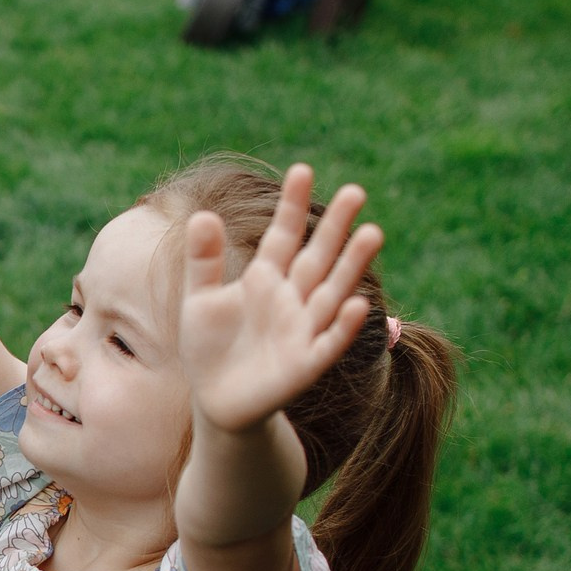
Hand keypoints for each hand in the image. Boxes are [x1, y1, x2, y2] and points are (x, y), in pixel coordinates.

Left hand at [180, 165, 381, 434]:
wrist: (214, 400)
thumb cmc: (208, 346)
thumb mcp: (199, 299)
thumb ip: (203, 261)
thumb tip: (202, 214)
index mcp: (265, 278)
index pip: (283, 234)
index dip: (292, 204)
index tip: (303, 170)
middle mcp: (291, 298)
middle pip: (317, 256)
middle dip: (335, 227)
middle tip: (356, 192)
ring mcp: (302, 329)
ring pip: (333, 292)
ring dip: (352, 266)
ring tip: (372, 233)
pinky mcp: (306, 364)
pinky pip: (329, 342)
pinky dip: (344, 325)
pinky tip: (357, 304)